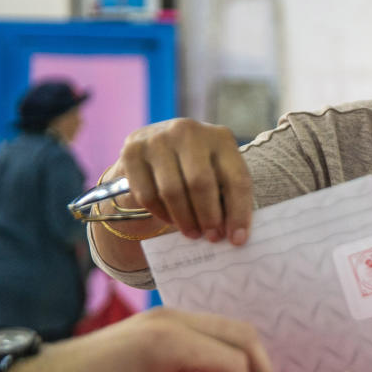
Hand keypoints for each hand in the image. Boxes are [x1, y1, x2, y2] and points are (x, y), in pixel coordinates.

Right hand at [115, 119, 252, 243]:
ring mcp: (158, 139)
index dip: (239, 212)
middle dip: (208, 217)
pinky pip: (147, 194)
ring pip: (172, 191)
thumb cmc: (198, 165)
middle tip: (212, 238)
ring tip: (193, 233)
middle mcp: (189, 132)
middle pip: (200, 183)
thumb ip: (227, 196)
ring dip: (185, 219)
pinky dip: (161, 213)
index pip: (236, 178)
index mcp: (221, 137)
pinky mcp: (132, 151)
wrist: (157, 145)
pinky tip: (172, 220)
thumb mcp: (218, 170)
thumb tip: (233, 234)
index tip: (237, 240)